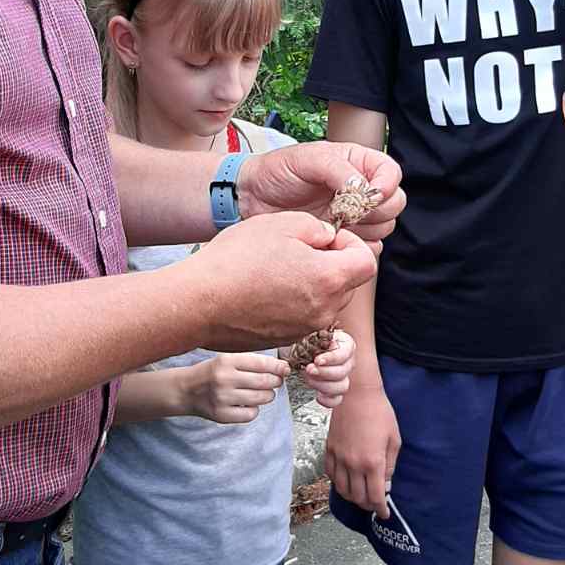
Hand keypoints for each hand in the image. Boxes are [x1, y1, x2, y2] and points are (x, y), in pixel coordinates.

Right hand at [183, 352, 287, 423]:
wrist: (185, 390)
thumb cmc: (211, 373)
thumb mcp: (226, 359)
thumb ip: (251, 362)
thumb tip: (282, 368)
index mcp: (226, 361)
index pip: (262, 363)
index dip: (278, 367)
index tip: (285, 369)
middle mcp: (224, 379)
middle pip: (265, 382)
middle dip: (276, 382)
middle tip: (275, 381)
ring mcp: (222, 398)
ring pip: (261, 398)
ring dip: (267, 395)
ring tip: (261, 392)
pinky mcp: (221, 415)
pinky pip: (251, 414)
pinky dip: (254, 409)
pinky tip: (247, 403)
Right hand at [185, 213, 377, 350]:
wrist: (197, 303)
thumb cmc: (236, 259)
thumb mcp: (281, 224)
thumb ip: (317, 228)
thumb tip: (327, 239)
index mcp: (330, 279)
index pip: (367, 261)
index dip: (351, 243)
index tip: (326, 237)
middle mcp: (325, 310)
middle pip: (347, 283)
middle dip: (331, 263)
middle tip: (297, 250)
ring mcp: (305, 329)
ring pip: (325, 300)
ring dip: (312, 283)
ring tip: (276, 268)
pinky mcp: (286, 339)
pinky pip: (302, 315)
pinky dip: (293, 301)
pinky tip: (263, 289)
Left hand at [239, 142, 404, 241]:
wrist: (253, 198)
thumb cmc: (278, 172)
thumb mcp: (307, 160)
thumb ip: (337, 169)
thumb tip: (362, 188)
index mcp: (358, 163)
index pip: (391, 173)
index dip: (386, 185)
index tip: (369, 194)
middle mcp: (362, 189)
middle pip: (394, 203)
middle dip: (375, 210)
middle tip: (346, 211)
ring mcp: (355, 215)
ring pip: (385, 226)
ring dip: (365, 229)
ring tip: (335, 223)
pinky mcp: (345, 237)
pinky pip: (368, 247)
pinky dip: (356, 246)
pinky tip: (333, 238)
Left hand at [298, 328, 355, 408]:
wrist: (294, 350)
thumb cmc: (304, 339)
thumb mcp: (309, 331)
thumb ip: (316, 333)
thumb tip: (319, 334)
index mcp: (345, 344)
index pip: (345, 353)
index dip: (332, 358)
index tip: (317, 360)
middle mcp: (346, 361)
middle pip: (343, 371)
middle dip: (323, 372)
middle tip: (308, 369)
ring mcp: (342, 377)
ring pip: (342, 386)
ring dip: (323, 385)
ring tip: (308, 378)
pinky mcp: (334, 390)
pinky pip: (337, 400)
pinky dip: (327, 400)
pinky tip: (317, 395)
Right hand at [324, 383, 400, 520]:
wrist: (357, 394)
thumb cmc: (380, 413)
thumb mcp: (394, 440)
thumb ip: (389, 465)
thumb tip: (386, 484)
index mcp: (372, 462)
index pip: (376, 496)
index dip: (381, 509)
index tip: (384, 514)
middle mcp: (353, 463)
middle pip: (358, 497)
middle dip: (368, 505)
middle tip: (374, 504)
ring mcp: (339, 457)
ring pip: (342, 489)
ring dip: (352, 497)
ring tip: (360, 496)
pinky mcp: (330, 449)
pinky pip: (331, 474)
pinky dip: (338, 483)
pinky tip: (346, 481)